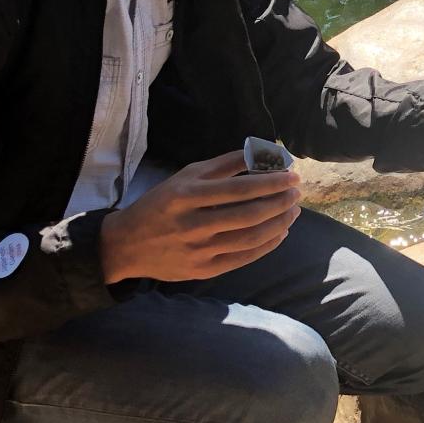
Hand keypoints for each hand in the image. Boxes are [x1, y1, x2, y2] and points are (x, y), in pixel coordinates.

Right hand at [100, 150, 301, 282]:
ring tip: (292, 211)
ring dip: (278, 223)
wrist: (127, 245)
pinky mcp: (203, 271)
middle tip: (296, 193)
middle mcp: (193, 224)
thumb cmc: (162, 204)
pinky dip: (267, 245)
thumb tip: (262, 152)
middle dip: (280, 202)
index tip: (293, 176)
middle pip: (249, 215)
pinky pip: (243, 258)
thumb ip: (224, 165)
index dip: (271, 183)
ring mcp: (198, 250)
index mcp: (187, 196)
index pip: (239, 189)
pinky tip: (279, 232)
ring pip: (250, 238)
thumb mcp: (185, 176)